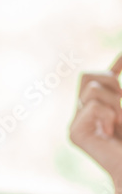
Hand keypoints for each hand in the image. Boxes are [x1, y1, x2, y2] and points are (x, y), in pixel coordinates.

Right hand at [70, 53, 121, 179]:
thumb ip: (120, 90)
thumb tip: (119, 59)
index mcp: (99, 112)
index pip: (97, 80)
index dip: (113, 67)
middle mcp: (83, 117)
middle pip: (87, 77)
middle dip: (110, 82)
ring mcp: (77, 126)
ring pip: (92, 90)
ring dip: (115, 102)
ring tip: (119, 123)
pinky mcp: (75, 134)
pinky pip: (93, 106)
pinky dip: (109, 115)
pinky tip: (110, 133)